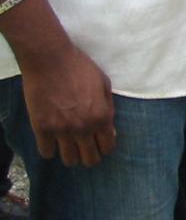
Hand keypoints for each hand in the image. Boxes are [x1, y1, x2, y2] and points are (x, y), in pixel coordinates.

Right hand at [21, 41, 114, 166]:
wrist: (51, 60)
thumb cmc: (80, 68)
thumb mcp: (104, 84)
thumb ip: (108, 107)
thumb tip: (110, 129)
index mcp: (101, 116)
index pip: (108, 146)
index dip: (106, 147)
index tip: (101, 144)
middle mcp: (83, 127)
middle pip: (90, 159)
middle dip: (90, 156)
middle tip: (86, 149)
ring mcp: (61, 130)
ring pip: (69, 160)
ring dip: (71, 156)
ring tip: (70, 148)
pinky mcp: (41, 128)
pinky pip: (46, 152)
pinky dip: (50, 150)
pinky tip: (51, 142)